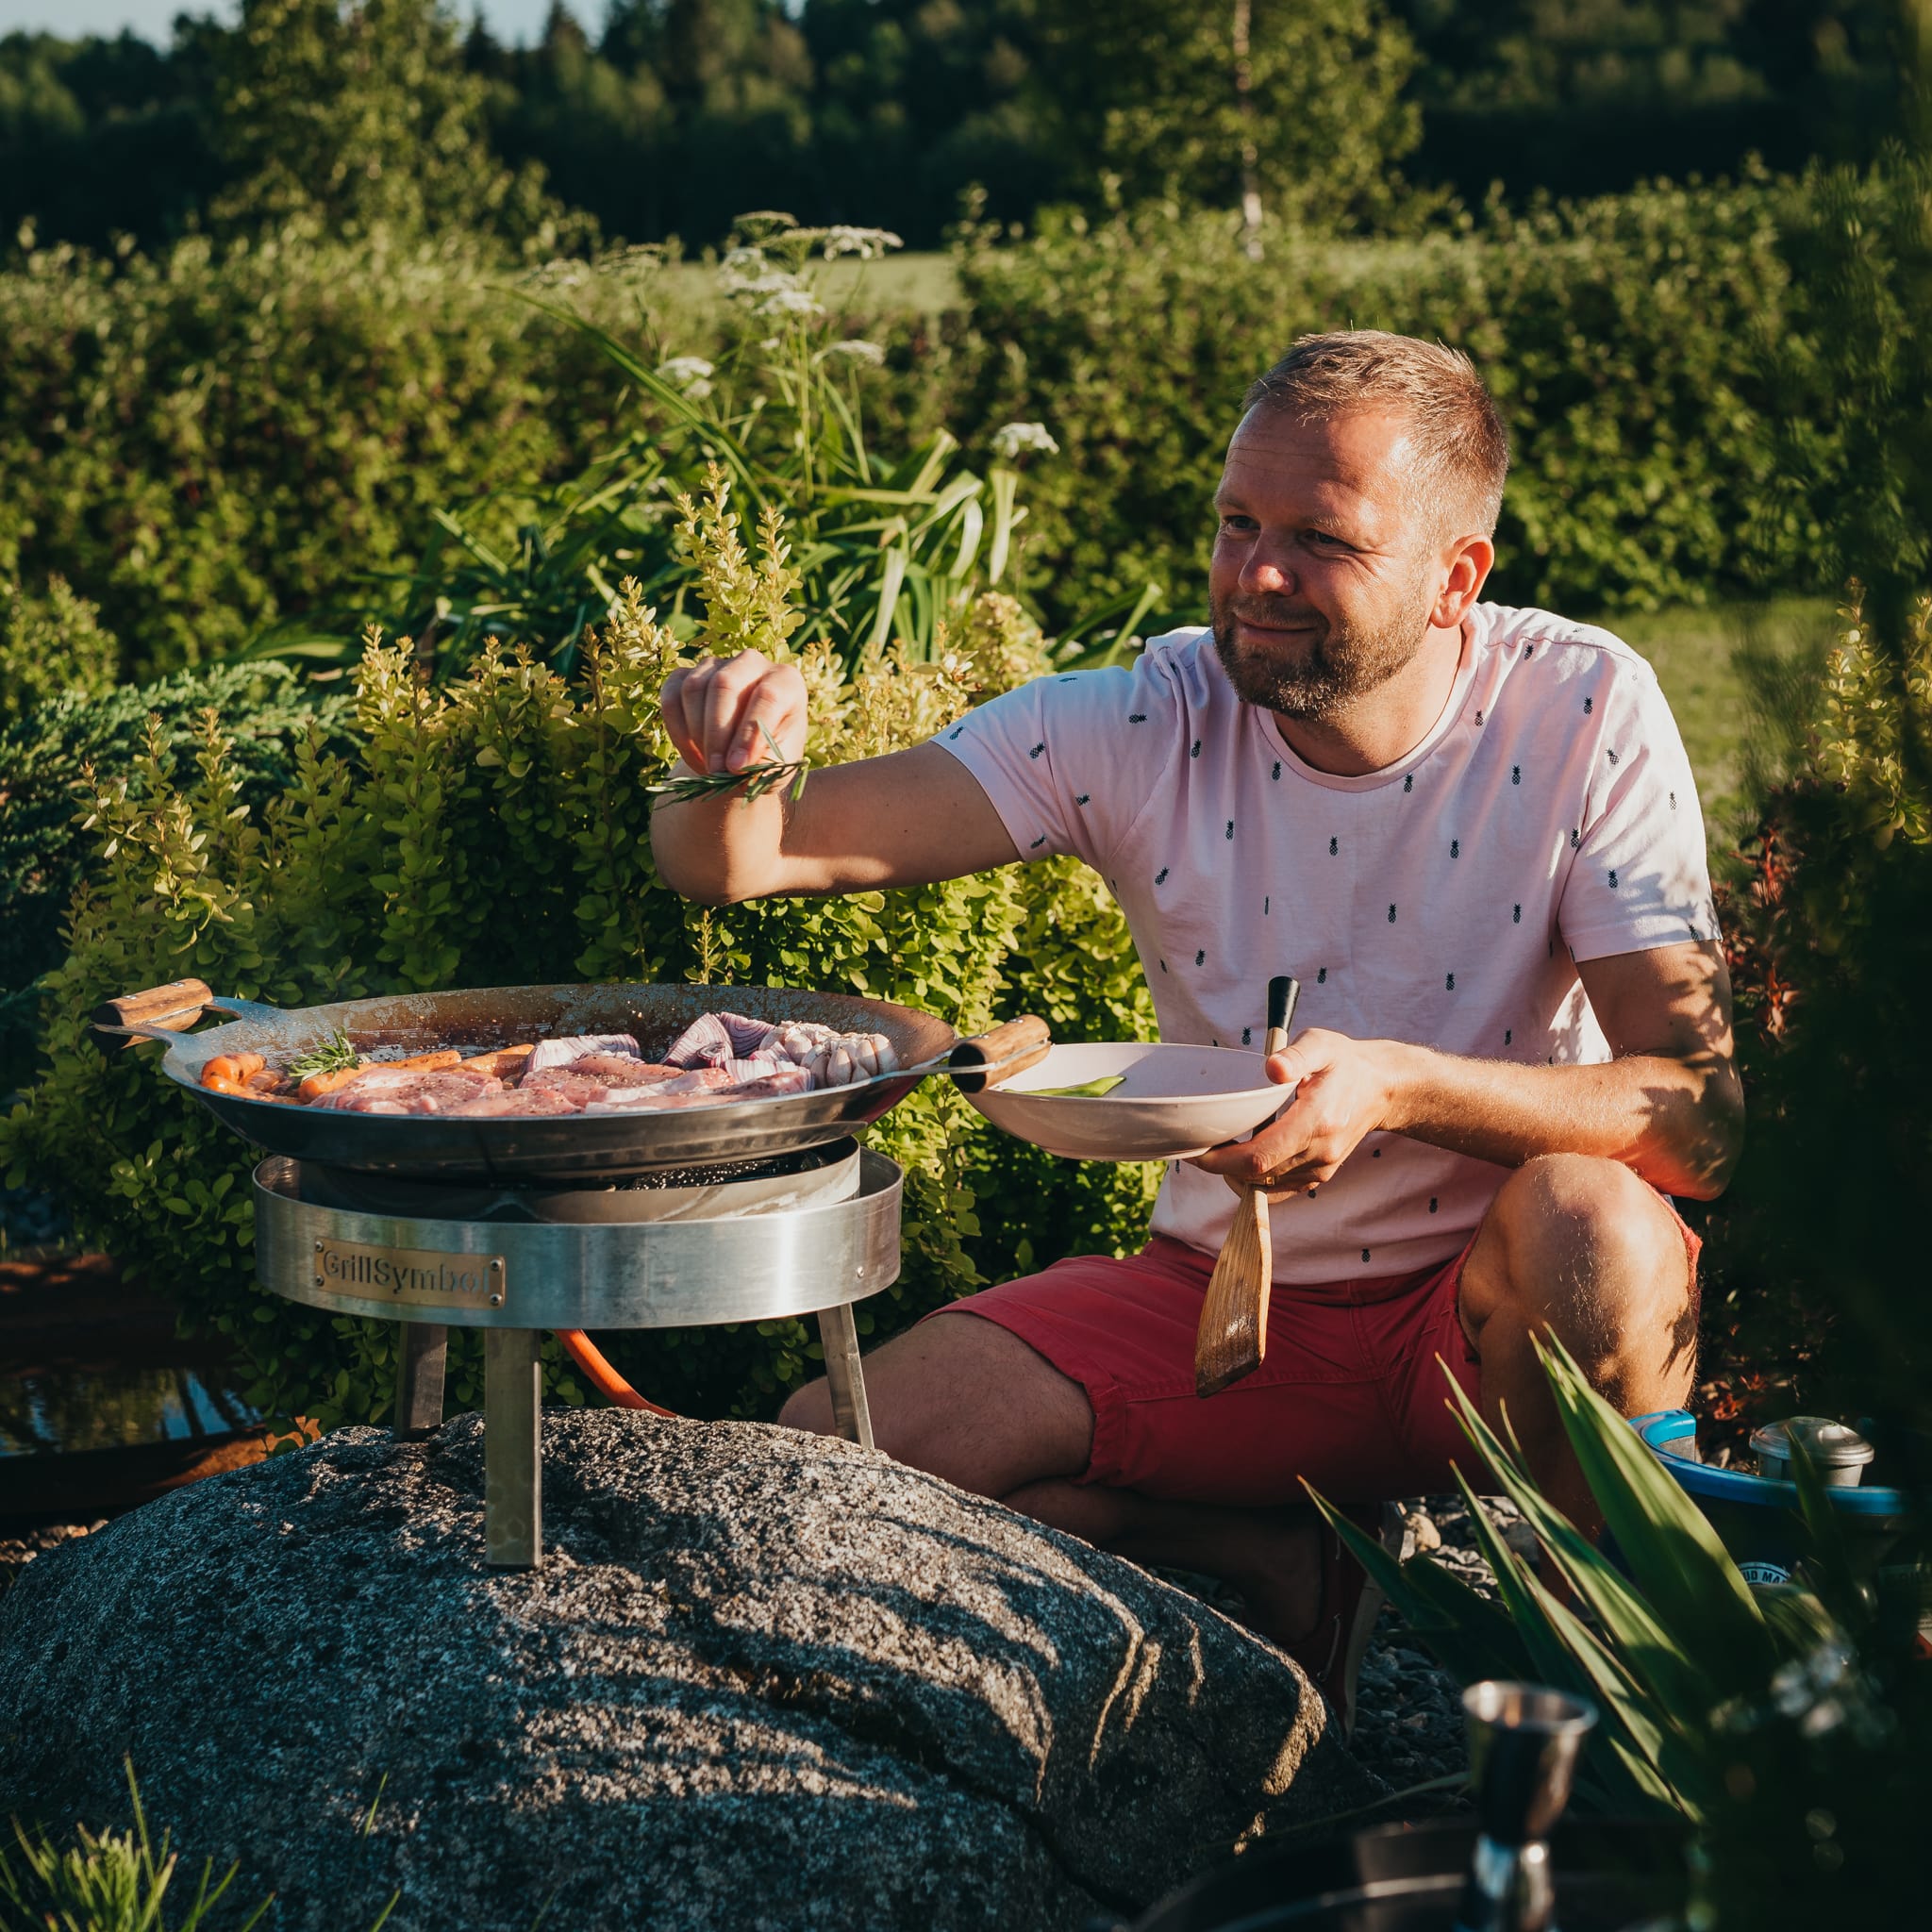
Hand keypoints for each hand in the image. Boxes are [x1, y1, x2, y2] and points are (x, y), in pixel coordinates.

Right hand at [659, 650, 807, 775]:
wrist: (744, 758)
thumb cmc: (769, 759)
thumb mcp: (777, 768)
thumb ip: (762, 765)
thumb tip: (734, 765)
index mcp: (786, 681)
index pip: (768, 696)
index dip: (748, 734)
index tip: (737, 768)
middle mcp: (752, 663)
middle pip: (725, 684)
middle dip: (717, 733)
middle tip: (717, 770)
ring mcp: (716, 665)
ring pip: (694, 688)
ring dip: (696, 733)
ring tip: (709, 766)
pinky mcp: (685, 675)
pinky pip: (671, 696)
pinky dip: (677, 730)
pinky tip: (693, 755)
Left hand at [1191, 1028, 1402, 1198]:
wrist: (1381, 1088)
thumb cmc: (1344, 1063)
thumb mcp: (1322, 1045)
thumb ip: (1296, 1055)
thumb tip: (1272, 1068)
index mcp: (1317, 1121)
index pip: (1261, 1156)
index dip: (1223, 1160)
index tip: (1197, 1151)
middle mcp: (1321, 1151)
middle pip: (1258, 1175)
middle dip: (1221, 1167)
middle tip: (1198, 1148)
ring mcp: (1322, 1167)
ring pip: (1267, 1185)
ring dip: (1236, 1174)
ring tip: (1219, 1149)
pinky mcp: (1321, 1175)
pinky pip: (1280, 1189)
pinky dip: (1255, 1180)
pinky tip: (1242, 1160)